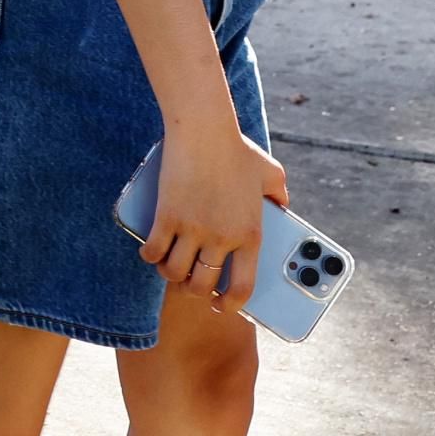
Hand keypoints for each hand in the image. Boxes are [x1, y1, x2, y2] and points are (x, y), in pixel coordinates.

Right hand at [139, 122, 288, 313]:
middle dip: (196, 291)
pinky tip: (152, 253)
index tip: (222, 306)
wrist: (203, 129)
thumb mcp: (270, 172)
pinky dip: (150, 257)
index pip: (242, 286)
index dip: (230, 304)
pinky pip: (153, 251)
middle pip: (202, 285)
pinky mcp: (166, 216)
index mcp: (250, 234)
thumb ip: (280, 193)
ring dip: (171, 275)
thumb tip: (284, 204)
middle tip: (193, 284)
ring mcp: (192, 229)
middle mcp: (222, 238)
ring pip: (174, 272)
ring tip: (172, 268)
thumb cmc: (236, 149)